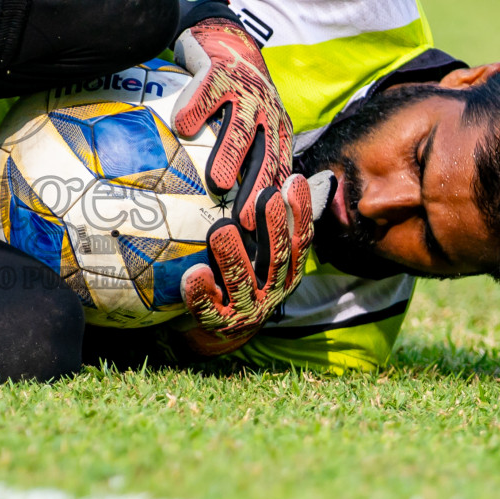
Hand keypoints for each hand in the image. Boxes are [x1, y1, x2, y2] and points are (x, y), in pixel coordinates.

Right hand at [172, 19, 293, 231]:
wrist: (225, 37)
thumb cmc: (236, 91)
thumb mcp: (258, 121)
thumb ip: (253, 154)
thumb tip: (235, 207)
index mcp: (276, 129)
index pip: (279, 169)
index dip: (273, 201)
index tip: (261, 231)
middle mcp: (266, 112)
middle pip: (264, 155)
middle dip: (258, 189)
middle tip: (246, 220)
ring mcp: (244, 91)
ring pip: (239, 127)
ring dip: (230, 155)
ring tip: (218, 181)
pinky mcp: (219, 71)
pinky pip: (206, 93)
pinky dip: (195, 109)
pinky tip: (181, 126)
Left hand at [178, 172, 332, 344]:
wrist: (222, 323)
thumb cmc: (246, 272)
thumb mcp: (266, 248)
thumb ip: (280, 219)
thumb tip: (305, 175)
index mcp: (288, 271)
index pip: (301, 240)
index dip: (301, 212)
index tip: (293, 180)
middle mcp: (273, 291)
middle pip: (277, 259)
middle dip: (272, 227)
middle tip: (265, 195)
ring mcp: (248, 309)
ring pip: (242, 283)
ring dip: (233, 256)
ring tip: (220, 229)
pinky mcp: (220, 323)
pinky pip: (209, 309)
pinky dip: (202, 293)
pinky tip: (194, 272)